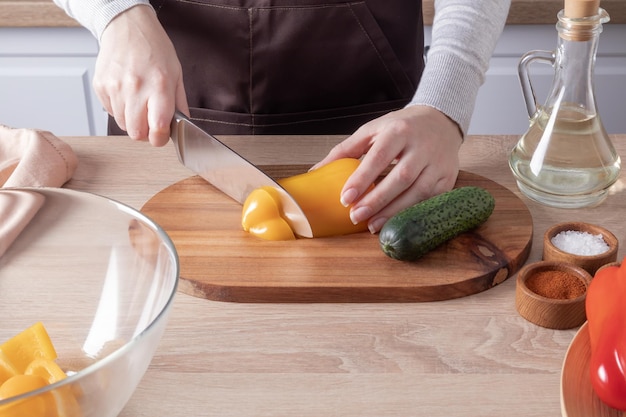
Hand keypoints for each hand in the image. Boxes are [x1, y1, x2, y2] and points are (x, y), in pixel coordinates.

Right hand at [94, 5, 188, 145]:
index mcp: (159, 86)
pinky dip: (120, 109)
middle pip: (136, 133)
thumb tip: (182, 126)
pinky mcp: (100, 86)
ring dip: (132, 120)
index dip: (160, 138)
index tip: (162, 135)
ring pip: (122, 124)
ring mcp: (114, 87)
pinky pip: (111, 112)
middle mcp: (135, 88)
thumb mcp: (176, 74)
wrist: (127, 26)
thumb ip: (180, 103)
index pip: (157, 128)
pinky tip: (127, 93)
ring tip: (138, 102)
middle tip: (150, 122)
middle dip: (145, 133)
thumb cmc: (154, 48)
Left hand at [313, 105, 461, 232]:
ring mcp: (438, 163)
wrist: (440, 121)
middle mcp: (422, 146)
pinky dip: (411, 213)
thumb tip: (316, 172)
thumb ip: (345, 150)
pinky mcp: (448, 178)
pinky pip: (430, 200)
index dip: (362, 179)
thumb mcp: (372, 130)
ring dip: (394, 211)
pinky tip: (394, 221)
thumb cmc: (400, 127)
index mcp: (399, 130)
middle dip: (377, 200)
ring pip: (418, 192)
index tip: (345, 198)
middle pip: (401, 177)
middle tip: (355, 216)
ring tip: (372, 225)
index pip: (379, 157)